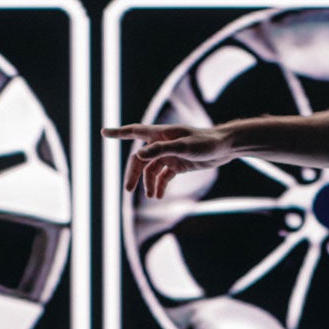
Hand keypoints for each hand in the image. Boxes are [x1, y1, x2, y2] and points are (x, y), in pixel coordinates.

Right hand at [102, 123, 233, 197]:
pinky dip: (159, 185)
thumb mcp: (184, 147)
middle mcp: (162, 143)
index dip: (118, 133)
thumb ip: (161, 150)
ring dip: (149, 183)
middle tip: (128, 189)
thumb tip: (139, 156)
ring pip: (151, 170)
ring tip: (151, 196)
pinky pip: (162, 176)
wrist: (225, 147)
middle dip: (134, 173)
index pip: (134, 132)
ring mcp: (169, 154)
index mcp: (161, 134)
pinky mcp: (177, 164)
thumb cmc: (206, 142)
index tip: (103, 133)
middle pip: (140, 159)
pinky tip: (158, 196)